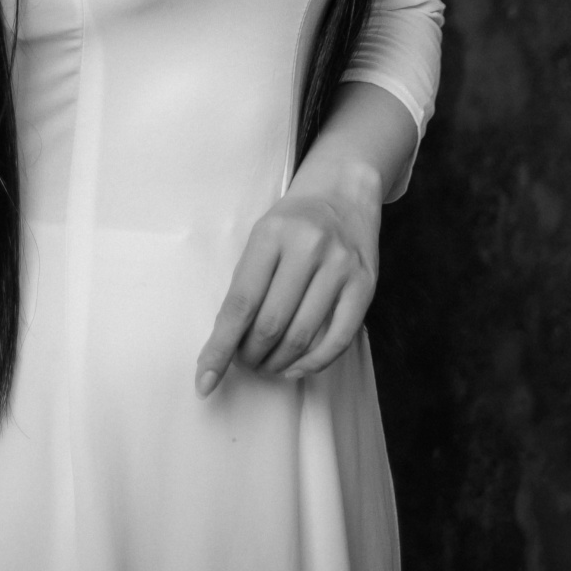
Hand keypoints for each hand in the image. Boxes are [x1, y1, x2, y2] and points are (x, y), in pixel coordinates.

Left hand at [194, 159, 382, 395]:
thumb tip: (228, 344)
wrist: (343, 190)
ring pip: (302, 337)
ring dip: (277, 363)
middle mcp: (308, 247)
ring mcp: (340, 266)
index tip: (204, 380)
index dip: (220, 348)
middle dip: (250, 356)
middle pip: (270, 325)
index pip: (240, 303)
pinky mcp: (365, 284)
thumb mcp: (261, 237)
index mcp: (271, 234)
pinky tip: (296, 367)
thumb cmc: (292, 221)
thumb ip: (246, 284)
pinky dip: (313, 363)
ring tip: (266, 365)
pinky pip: (338, 339)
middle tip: (244, 362)